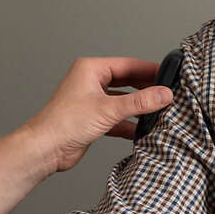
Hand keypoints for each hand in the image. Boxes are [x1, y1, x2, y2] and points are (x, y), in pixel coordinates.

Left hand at [19, 57, 174, 175]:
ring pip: (123, 100)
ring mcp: (92, 101)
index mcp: (91, 69)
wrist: (45, 149)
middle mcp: (91, 82)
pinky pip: (117, 117)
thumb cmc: (64, 123)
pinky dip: (129, 123)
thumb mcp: (109, 109)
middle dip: (146, 89)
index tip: (169, 75)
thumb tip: (163, 94)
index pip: (128, 65)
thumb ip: (139, 102)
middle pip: (127, 81)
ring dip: (138, 107)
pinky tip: (143, 130)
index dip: (150, 70)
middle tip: (168, 94)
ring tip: (160, 111)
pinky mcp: (93, 119)